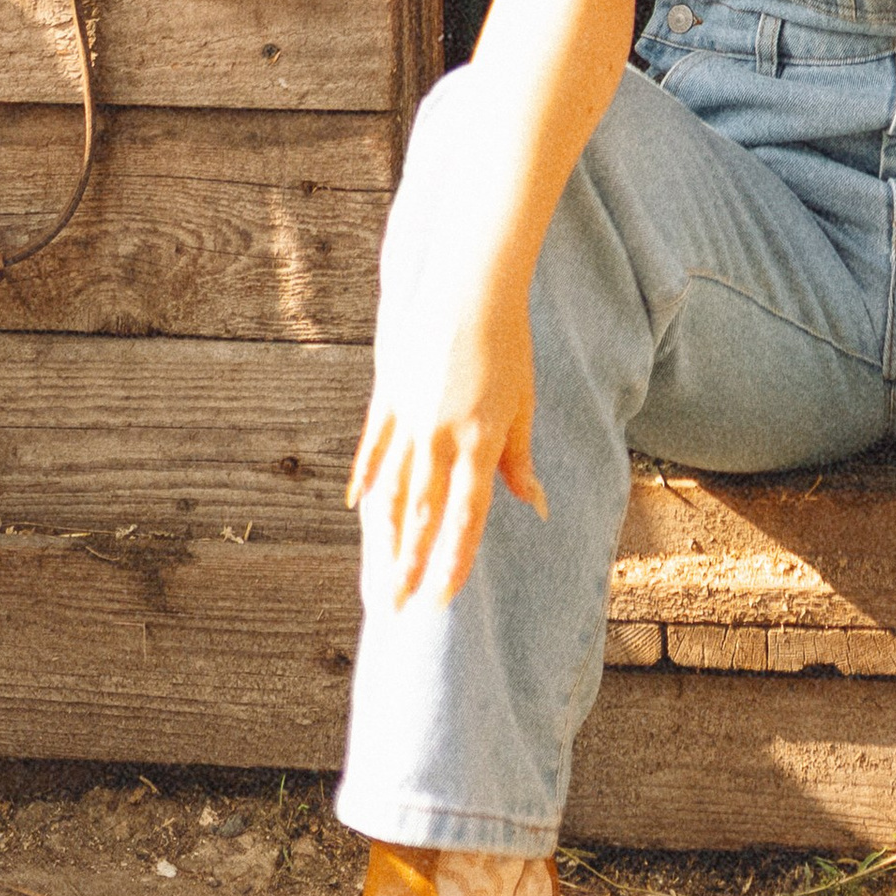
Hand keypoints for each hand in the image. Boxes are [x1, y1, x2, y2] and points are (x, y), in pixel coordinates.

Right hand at [348, 266, 545, 611]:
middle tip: (395, 608)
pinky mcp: (390, 395)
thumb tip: (537, 506)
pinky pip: (374, 447)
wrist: (471, 286)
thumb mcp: (522, 404)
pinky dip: (366, 479)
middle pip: (422, 516)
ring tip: (376, 573)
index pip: (465, 518)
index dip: (452, 563)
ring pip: (392, 490)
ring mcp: (410, 417)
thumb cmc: (509, 344)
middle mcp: (441, 437)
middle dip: (409, 565)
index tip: (440, 599)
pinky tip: (359, 508)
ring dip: (385, 537)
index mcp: (480, 441)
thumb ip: (520, 460)